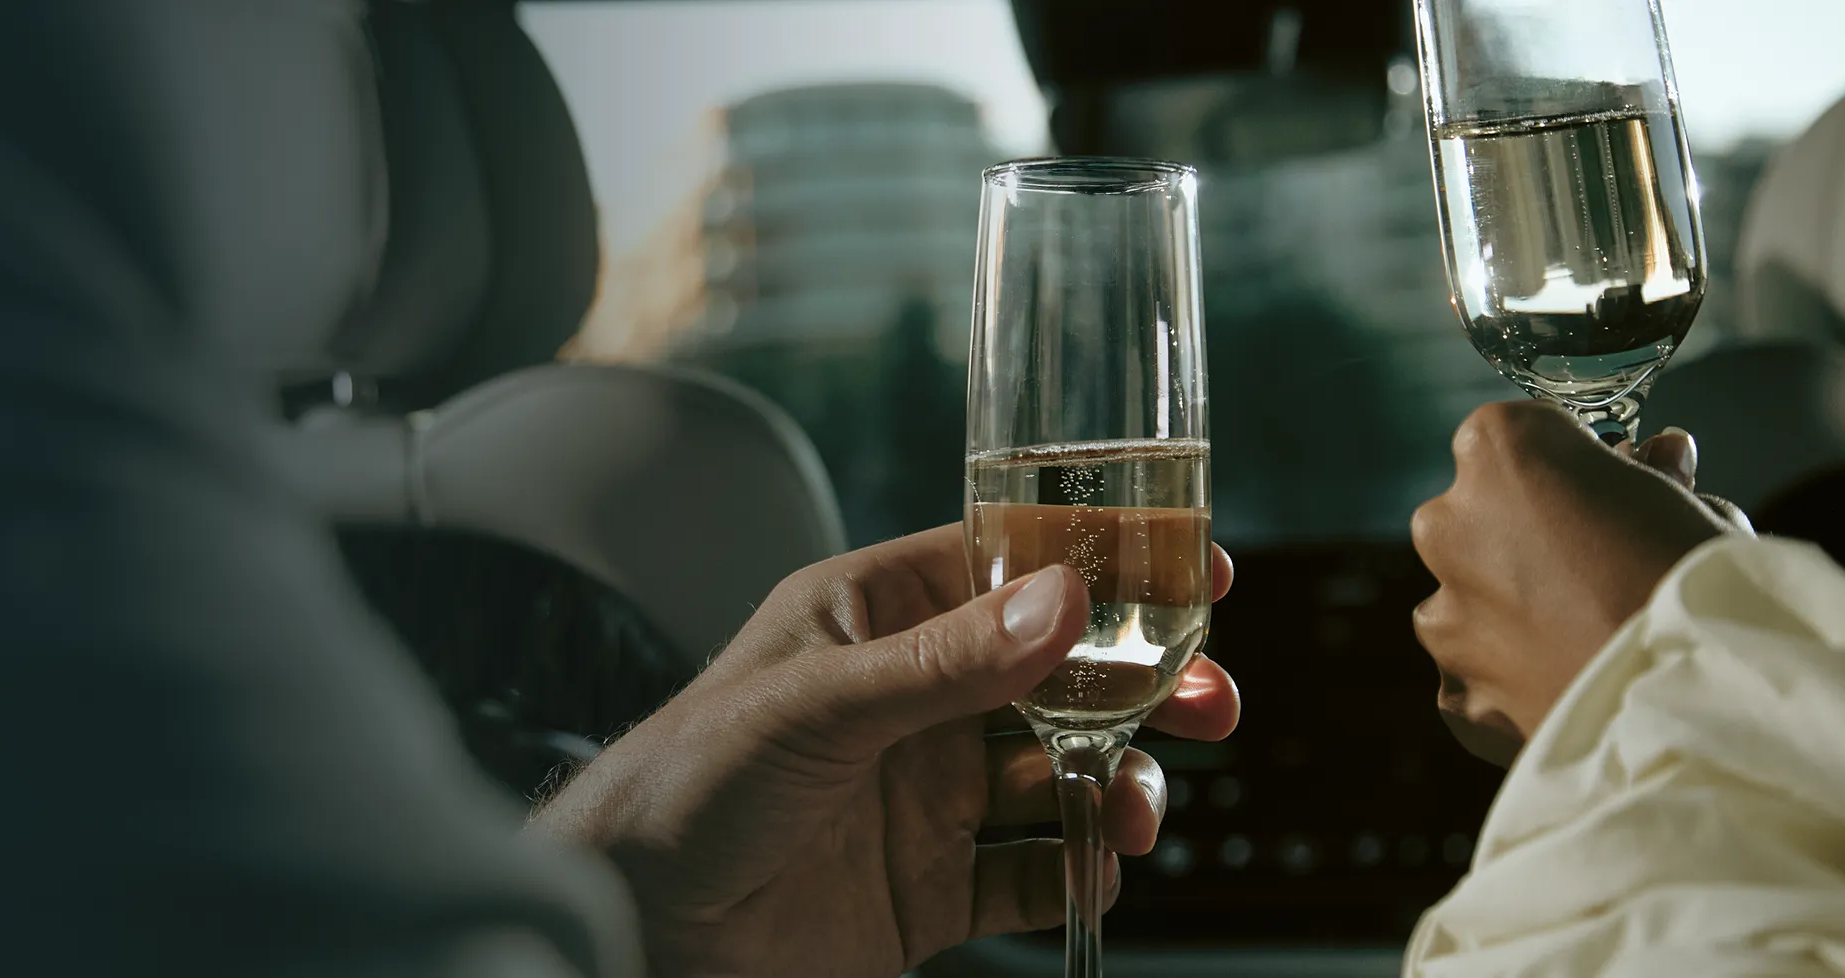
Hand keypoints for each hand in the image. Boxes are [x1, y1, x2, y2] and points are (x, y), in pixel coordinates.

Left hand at [530, 524, 1239, 977]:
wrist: (634, 927)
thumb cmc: (683, 785)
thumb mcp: (816, 705)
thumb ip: (946, 662)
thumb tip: (1066, 601)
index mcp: (871, 619)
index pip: (1006, 567)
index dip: (1104, 565)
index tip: (1196, 567)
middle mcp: (907, 700)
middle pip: (1057, 674)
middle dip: (1140, 684)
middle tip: (1210, 699)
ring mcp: (922, 795)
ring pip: (1060, 772)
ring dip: (1121, 782)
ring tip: (1142, 806)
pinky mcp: (927, 886)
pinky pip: (1032, 869)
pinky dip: (1079, 868)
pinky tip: (1096, 864)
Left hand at [1412, 401, 1730, 761]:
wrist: (1703, 706)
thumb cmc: (1706, 586)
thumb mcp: (1695, 506)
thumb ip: (1652, 477)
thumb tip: (1660, 456)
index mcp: (1498, 452)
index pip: (1514, 440)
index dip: (1566, 469)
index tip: (1606, 498)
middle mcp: (1448, 524)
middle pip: (1475, 519)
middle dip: (1524, 539)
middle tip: (1599, 575)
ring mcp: (1443, 614)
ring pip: (1466, 603)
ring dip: (1510, 616)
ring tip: (1588, 645)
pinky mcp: (1456, 694)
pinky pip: (1474, 681)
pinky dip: (1510, 686)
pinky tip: (1568, 692)